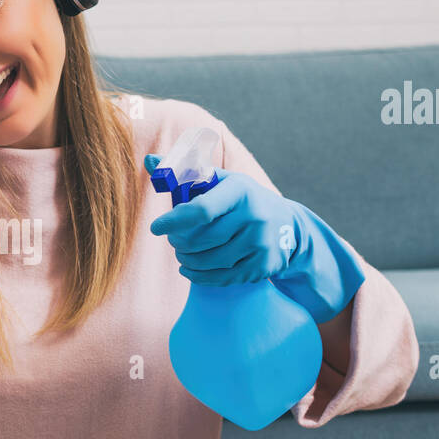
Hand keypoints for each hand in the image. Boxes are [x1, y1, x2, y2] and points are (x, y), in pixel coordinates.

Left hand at [144, 156, 364, 321]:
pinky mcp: (262, 266)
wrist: (289, 227)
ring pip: (209, 261)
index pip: (201, 210)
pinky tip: (189, 269)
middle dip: (179, 242)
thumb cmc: (242, 200)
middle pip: (202, 240)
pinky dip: (199, 276)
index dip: (174, 221)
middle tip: (173, 240)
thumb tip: (149, 161)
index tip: (156, 228)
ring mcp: (260, 243)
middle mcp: (254, 216)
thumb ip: (184, 171)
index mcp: (240, 190)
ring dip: (187, 259)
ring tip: (182, 253)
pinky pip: (222, 278)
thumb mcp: (220, 181)